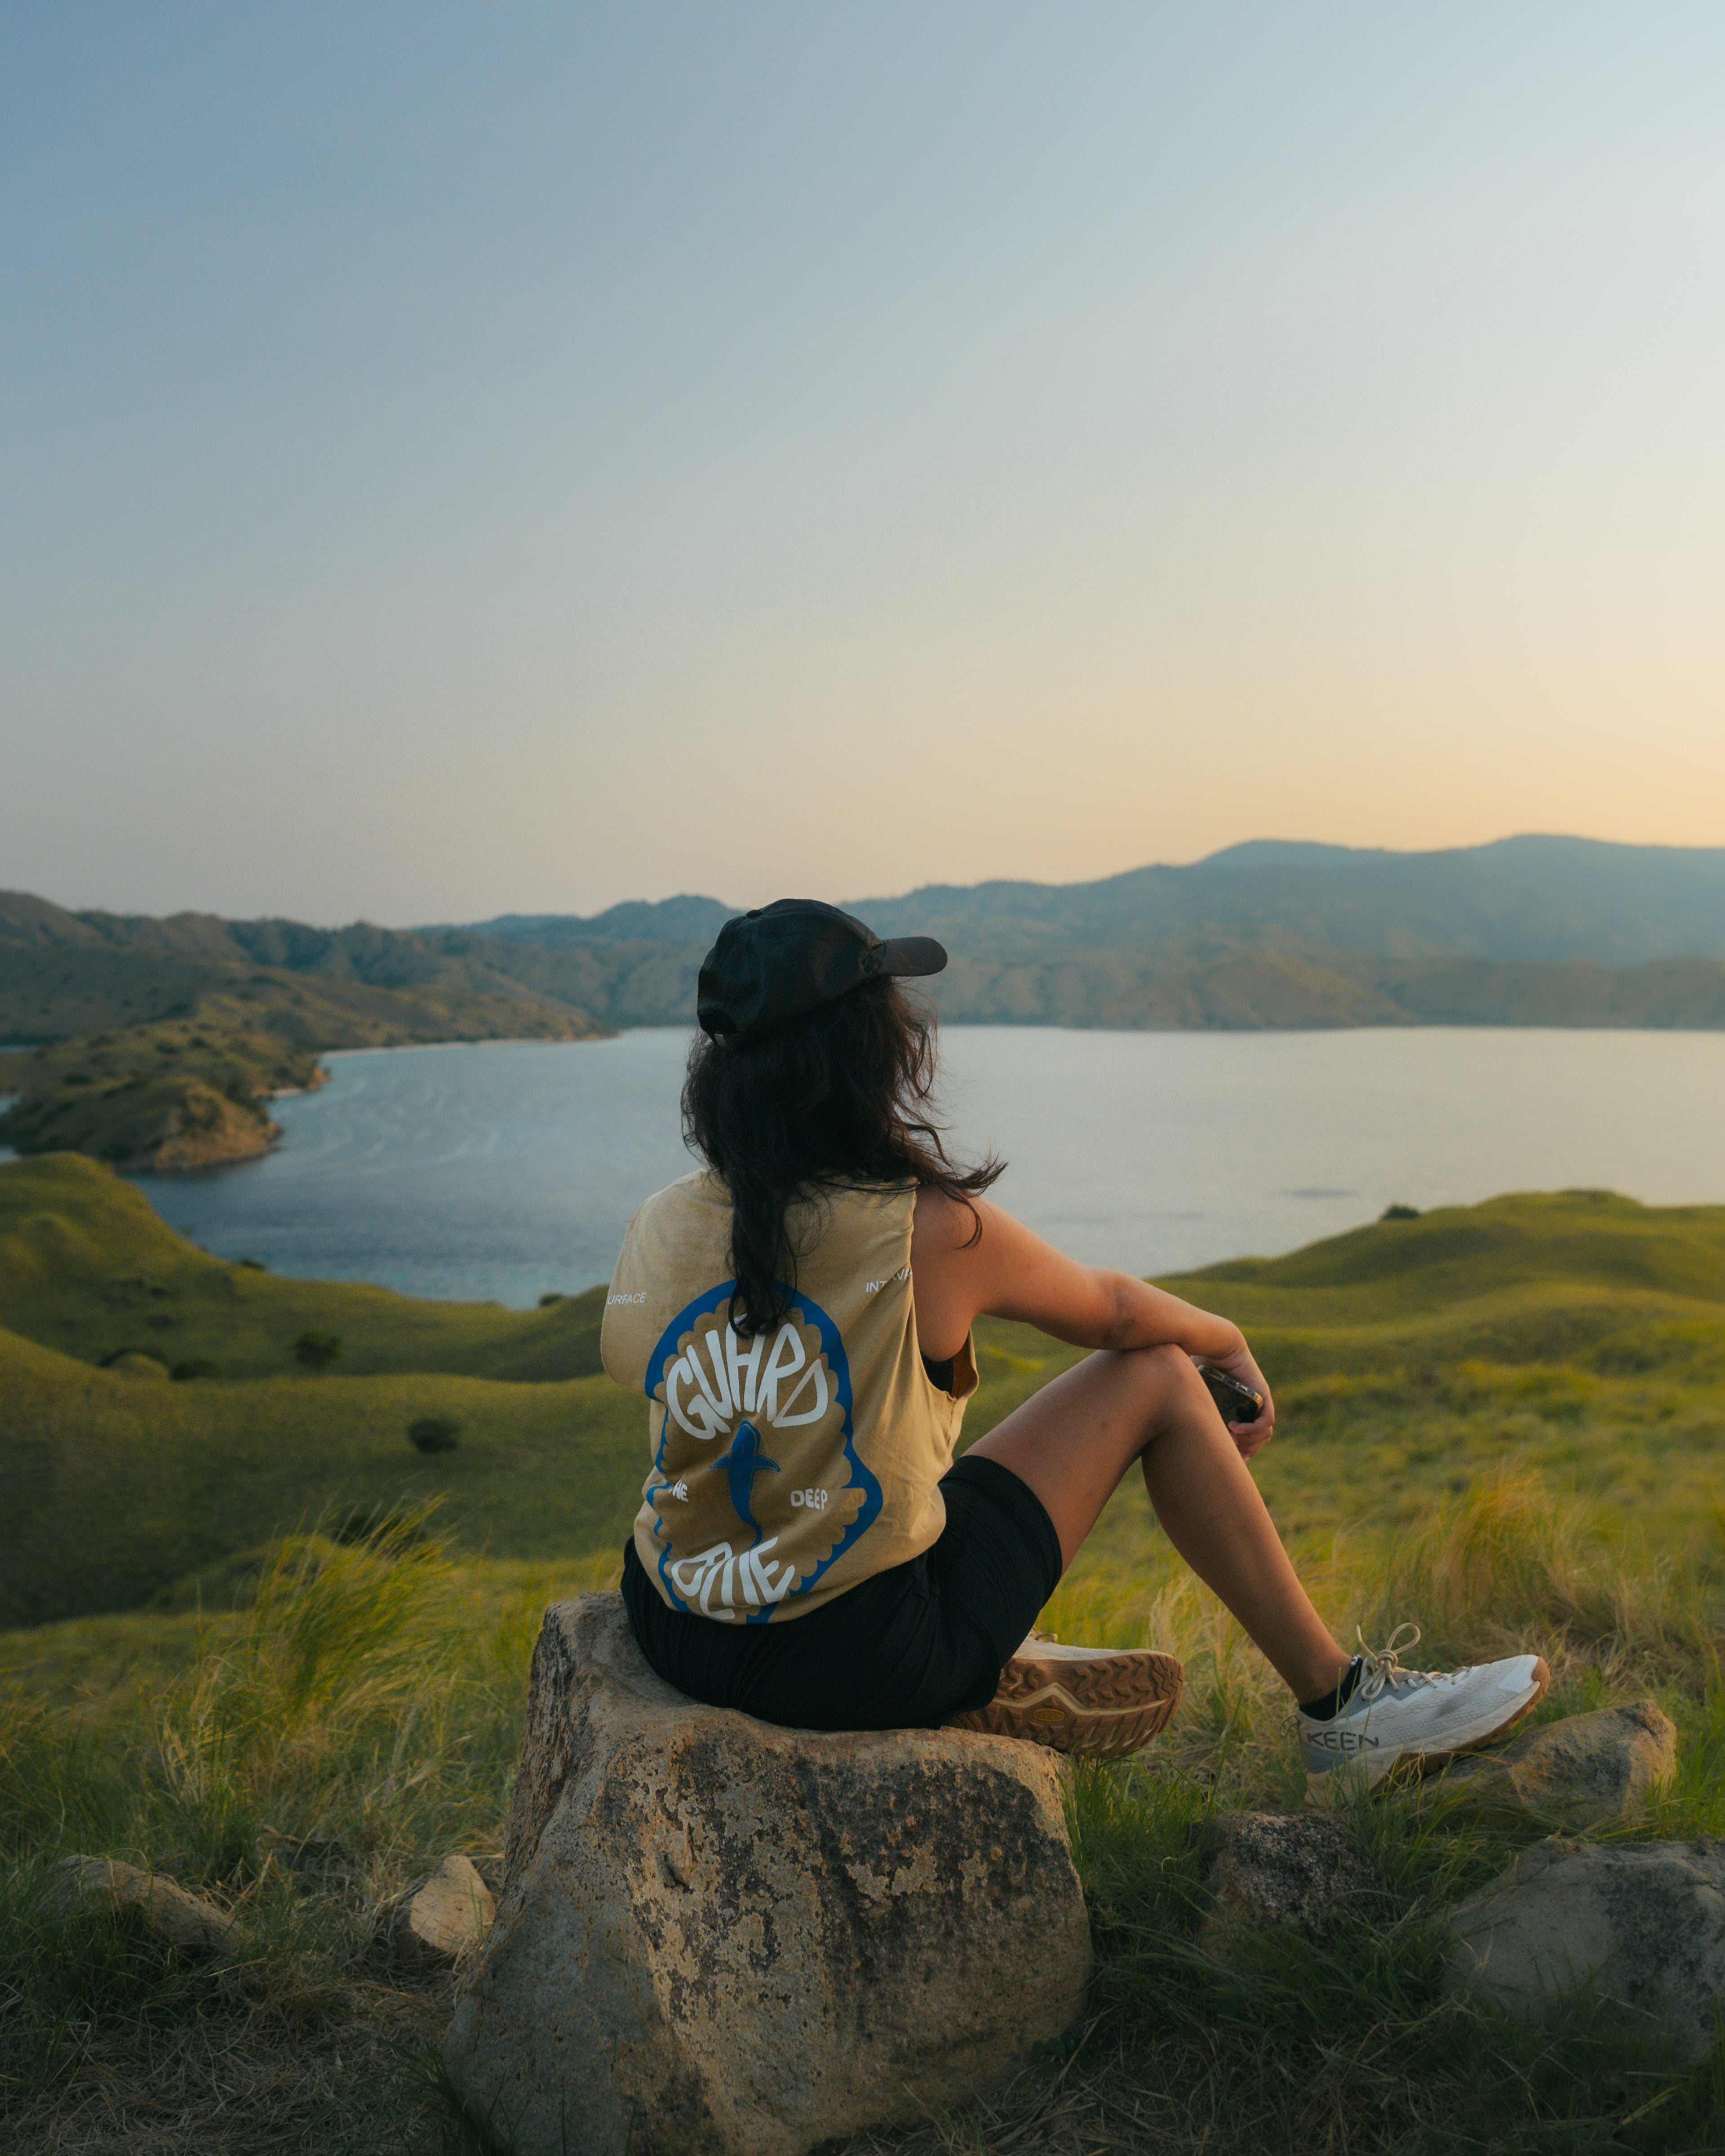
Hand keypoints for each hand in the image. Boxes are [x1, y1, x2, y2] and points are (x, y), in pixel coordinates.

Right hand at [1196, 1340, 1275, 1462]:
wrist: (1214, 1343)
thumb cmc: (1198, 1363)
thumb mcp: (1191, 1392)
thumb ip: (1186, 1406)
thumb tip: (1165, 1425)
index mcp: (1238, 1411)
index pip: (1249, 1441)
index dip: (1241, 1453)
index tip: (1229, 1460)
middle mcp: (1250, 1408)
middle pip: (1258, 1441)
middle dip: (1246, 1451)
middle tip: (1230, 1451)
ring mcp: (1258, 1402)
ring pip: (1265, 1434)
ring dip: (1250, 1442)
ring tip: (1231, 1437)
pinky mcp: (1262, 1394)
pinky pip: (1266, 1420)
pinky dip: (1253, 1429)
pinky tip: (1235, 1428)